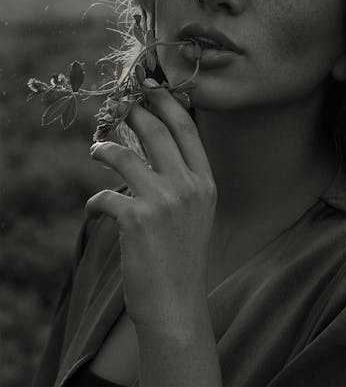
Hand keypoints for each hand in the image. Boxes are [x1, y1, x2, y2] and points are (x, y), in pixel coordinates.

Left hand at [86, 80, 216, 326]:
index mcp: (205, 182)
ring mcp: (163, 201)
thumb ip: (183, 178)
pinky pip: (105, 196)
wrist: (176, 301)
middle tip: (118, 105)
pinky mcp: (136, 219)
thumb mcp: (197, 211)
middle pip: (157, 131)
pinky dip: (95, 200)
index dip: (167, 103)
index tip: (151, 88)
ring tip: (96, 149)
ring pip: (125, 155)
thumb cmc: (183, 254)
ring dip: (105, 149)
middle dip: (134, 112)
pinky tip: (95, 207)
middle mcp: (188, 186)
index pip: (187, 129)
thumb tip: (155, 147)